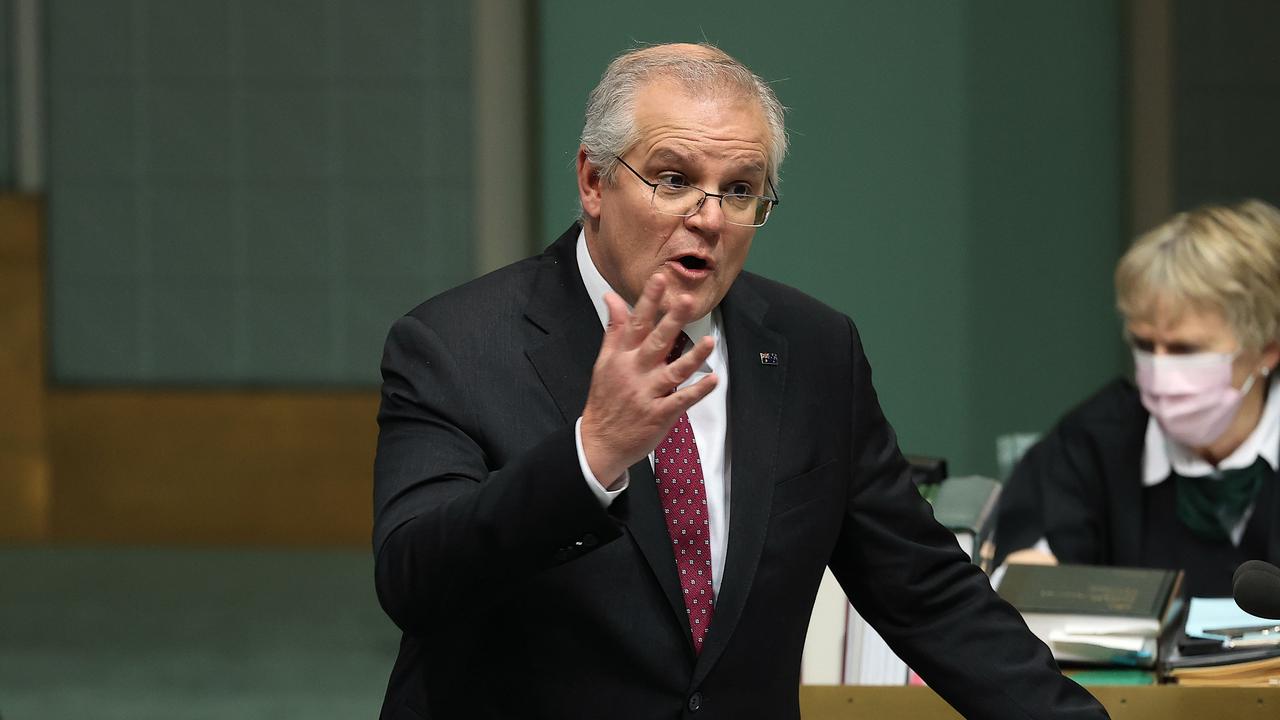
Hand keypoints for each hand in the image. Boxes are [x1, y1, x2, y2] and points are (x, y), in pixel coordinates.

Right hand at [580, 273, 717, 485]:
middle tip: (688, 300)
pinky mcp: (659, 415)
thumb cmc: (605, 398)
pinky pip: (681, 400)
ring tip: (710, 340)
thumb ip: (614, 329)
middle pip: (656, 342)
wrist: (600, 442)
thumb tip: (612, 296)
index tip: (660, 278)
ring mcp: (647, 394)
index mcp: (621, 357)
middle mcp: (634, 372)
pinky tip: (713, 380)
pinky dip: (697, 391)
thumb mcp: (604, 362)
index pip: (635, 323)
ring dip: (693, 356)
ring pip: (673, 371)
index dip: (649, 301)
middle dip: (672, 321)